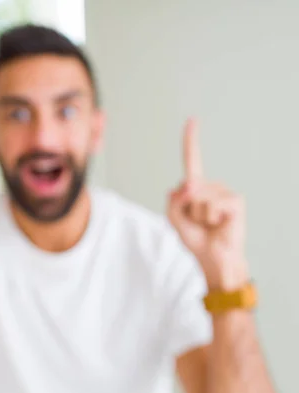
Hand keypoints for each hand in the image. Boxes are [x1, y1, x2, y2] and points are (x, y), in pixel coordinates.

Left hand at [167, 119, 248, 290]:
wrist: (213, 257)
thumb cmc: (196, 238)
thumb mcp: (174, 219)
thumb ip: (173, 201)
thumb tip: (188, 185)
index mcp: (195, 187)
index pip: (192, 159)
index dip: (191, 140)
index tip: (192, 120)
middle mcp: (210, 185)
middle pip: (186, 188)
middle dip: (185, 210)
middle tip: (197, 222)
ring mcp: (224, 192)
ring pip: (197, 198)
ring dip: (197, 217)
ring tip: (208, 224)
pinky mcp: (235, 201)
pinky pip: (210, 205)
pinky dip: (209, 218)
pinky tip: (218, 224)